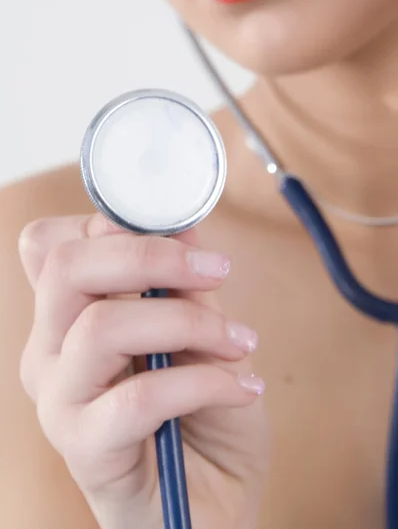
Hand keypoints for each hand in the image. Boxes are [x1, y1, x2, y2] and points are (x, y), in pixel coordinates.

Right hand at [19, 214, 266, 528]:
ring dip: (189, 322)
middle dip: (150, 256)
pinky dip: (205, 381)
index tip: (182, 237)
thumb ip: (184, 284)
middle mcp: (50, 352)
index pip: (55, 246)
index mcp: (69, 317)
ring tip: (240, 342)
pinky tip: (242, 388)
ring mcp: (60, 400)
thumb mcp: (200, 335)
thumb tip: (186, 226)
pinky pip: (140, 396)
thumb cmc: (203, 416)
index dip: (113, 225)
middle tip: (216, 270)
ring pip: (103, 326)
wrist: (209, 504)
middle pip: (66, 268)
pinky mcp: (84, 448)